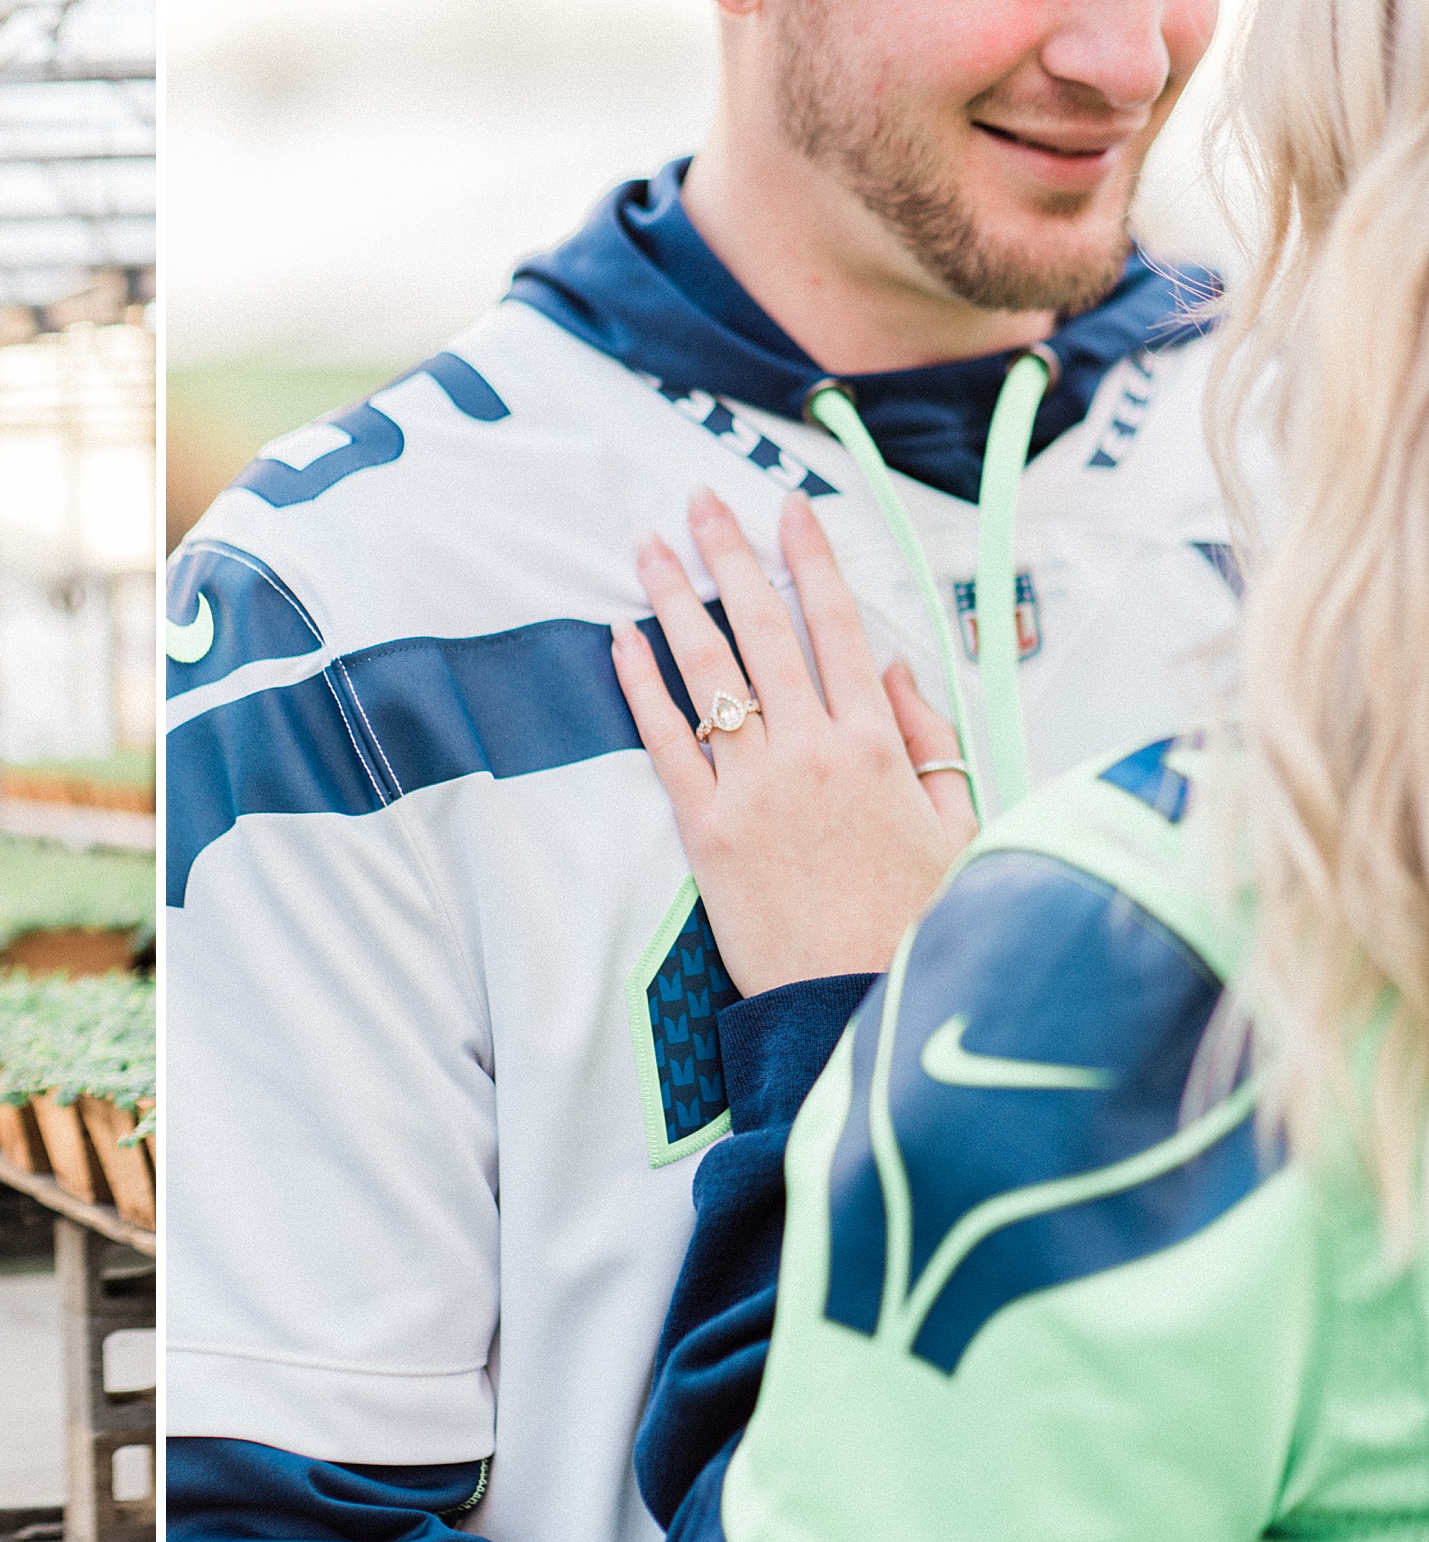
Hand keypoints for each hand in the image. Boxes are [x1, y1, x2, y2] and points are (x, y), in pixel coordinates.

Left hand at [612, 488, 978, 996]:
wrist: (865, 1003)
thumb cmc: (918, 921)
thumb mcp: (957, 822)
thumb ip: (928, 739)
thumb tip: (898, 668)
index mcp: (880, 743)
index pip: (841, 624)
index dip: (811, 558)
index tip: (788, 507)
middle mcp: (814, 750)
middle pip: (765, 629)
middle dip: (732, 554)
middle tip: (702, 500)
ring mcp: (754, 788)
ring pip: (709, 671)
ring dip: (676, 599)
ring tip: (650, 546)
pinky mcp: (706, 832)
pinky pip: (666, 742)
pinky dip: (642, 686)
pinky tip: (621, 640)